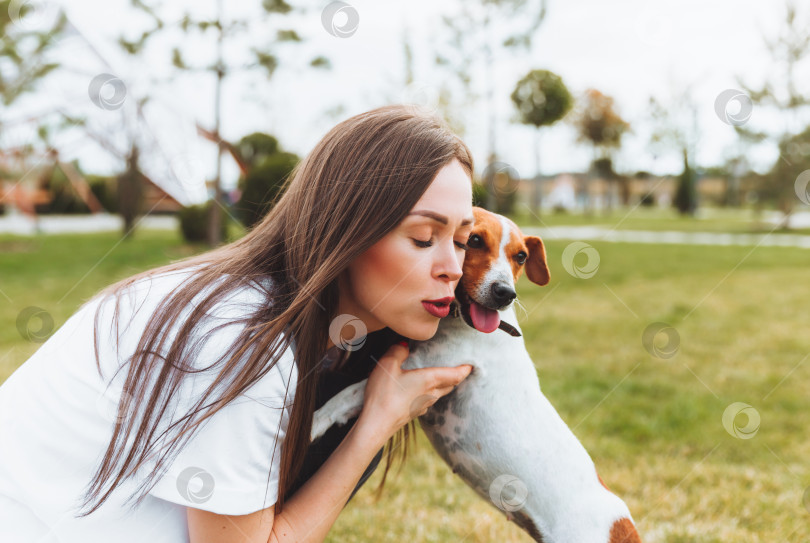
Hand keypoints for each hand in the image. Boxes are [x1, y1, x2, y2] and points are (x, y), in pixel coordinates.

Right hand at [357, 340, 472, 440]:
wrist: (375, 425)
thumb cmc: (384, 395)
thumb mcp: (387, 365)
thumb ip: (398, 351)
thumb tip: (404, 345)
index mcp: (430, 380)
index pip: (455, 375)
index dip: (465, 369)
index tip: (472, 363)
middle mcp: (430, 394)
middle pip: (450, 384)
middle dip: (456, 376)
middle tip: (459, 366)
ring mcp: (423, 406)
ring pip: (439, 393)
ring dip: (443, 384)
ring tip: (441, 375)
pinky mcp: (413, 413)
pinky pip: (428, 400)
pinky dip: (430, 392)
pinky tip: (420, 389)